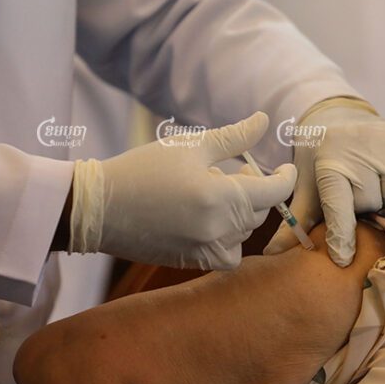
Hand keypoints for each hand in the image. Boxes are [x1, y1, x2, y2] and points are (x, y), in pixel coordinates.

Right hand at [69, 112, 296, 269]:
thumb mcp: (190, 146)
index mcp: (222, 197)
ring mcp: (205, 250)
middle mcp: (219, 229)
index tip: (286, 168)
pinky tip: (206, 219)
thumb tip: (263, 121)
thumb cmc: (144, 170)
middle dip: (254, 191)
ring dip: (239, 214)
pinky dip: (226, 238)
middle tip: (231, 171)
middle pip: (259, 212)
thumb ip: (233, 137)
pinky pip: (227, 254)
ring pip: (244, 233)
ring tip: (211, 193)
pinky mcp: (192, 262)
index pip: (275, 191)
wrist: (99, 208)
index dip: (285, 177)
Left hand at [263, 99, 384, 266]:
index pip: (338, 206)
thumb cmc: (321, 164)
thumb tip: (273, 257)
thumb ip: (295, 224)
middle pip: (377, 205)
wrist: (336, 121)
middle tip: (362, 193)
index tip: (342, 259)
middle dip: (371, 207)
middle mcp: (359, 152)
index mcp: (330, 166)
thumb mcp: (306, 191)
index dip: (341, 234)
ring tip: (380, 183)